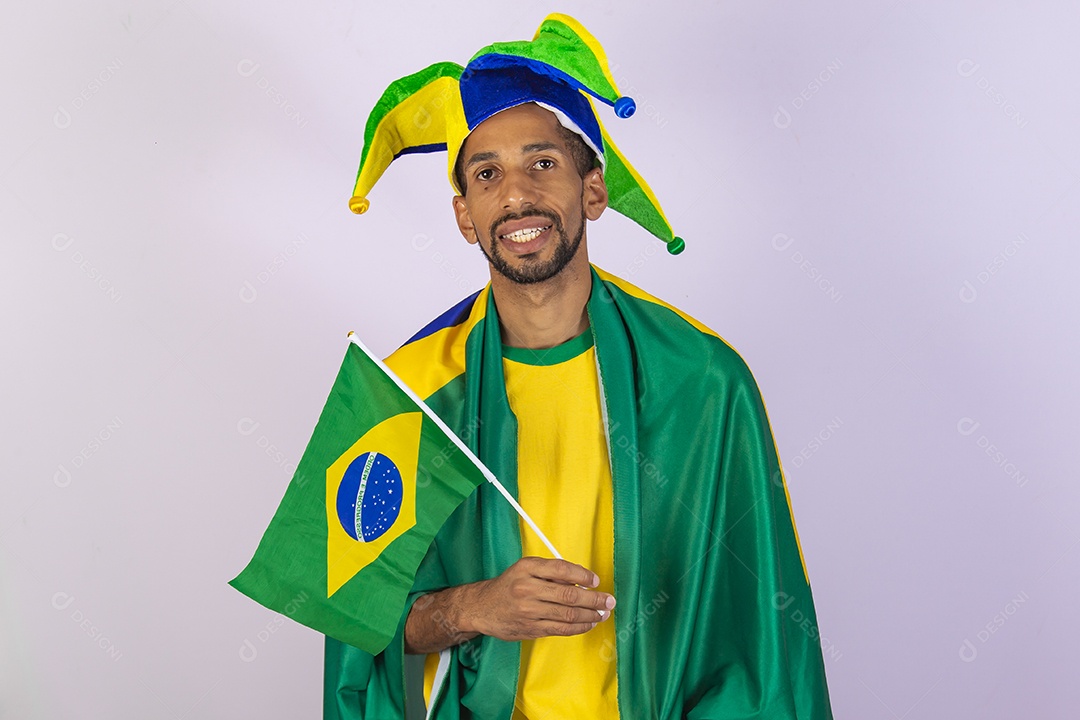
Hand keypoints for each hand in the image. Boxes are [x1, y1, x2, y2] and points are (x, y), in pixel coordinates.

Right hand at [461, 557, 615, 640]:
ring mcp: (529, 610)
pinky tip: (589, 624)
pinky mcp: (531, 628)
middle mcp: (527, 588)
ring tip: (603, 613)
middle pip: (569, 594)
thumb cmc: (509, 585)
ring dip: (591, 615)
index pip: (562, 569)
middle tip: (609, 601)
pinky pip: (561, 629)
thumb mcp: (524, 569)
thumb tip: (582, 580)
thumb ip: (550, 572)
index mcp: (527, 568)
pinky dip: (579, 627)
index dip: (583, 575)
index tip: (596, 581)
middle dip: (594, 599)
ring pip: (568, 614)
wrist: (482, 607)